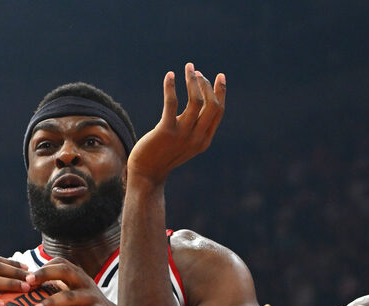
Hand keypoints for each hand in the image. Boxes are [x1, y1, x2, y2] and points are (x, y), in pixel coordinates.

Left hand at [27, 258, 120, 305]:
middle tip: (28, 283)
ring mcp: (91, 299)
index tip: (26, 276)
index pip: (60, 263)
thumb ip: (55, 288)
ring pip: (69, 297)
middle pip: (65, 271)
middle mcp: (84, 283)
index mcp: (77, 276)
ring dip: (51, 303)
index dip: (43, 267)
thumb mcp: (72, 293)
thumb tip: (25, 288)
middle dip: (45, 275)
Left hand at [127, 63, 225, 185]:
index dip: (221, 92)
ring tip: (188, 69)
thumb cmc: (164, 155)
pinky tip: (170, 76)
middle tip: (196, 72)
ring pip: (195, 101)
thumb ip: (195, 127)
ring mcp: (182, 134)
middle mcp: (196, 137)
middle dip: (206, 84)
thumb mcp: (185, 143)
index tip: (219, 76)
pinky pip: (172, 102)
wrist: (147, 173)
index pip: (218, 111)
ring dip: (193, 81)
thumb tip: (199, 103)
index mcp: (204, 140)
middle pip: (211, 105)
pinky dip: (171, 86)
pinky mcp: (166, 131)